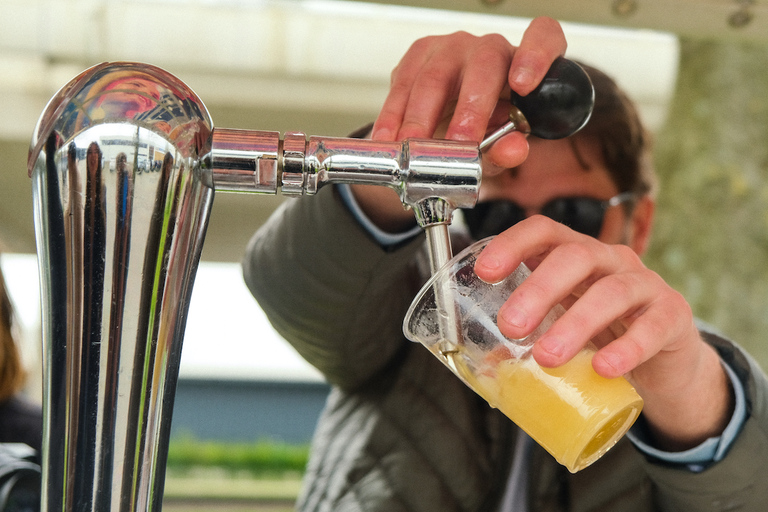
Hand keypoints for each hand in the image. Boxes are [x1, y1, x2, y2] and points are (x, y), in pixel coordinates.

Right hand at [372, 17, 565, 150]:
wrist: (449, 124)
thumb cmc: (485, 130)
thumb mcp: (500, 147)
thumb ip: (508, 150)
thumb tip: (512, 150)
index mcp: (524, 65)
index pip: (543, 38)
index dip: (536, 57)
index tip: (523, 84)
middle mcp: (490, 48)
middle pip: (484, 64)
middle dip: (469, 108)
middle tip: (459, 143)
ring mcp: (452, 48)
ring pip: (436, 74)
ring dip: (421, 117)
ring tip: (412, 148)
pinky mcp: (419, 55)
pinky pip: (403, 81)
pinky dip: (393, 115)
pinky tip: (388, 139)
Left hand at [474, 216, 733, 450]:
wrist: (665, 361)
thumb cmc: (603, 335)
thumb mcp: (561, 328)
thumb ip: (529, 338)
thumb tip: (486, 363)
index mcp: (576, 256)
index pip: (544, 231)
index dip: (513, 244)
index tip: (485, 271)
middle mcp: (610, 260)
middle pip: (575, 258)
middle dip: (538, 290)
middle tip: (510, 326)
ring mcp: (645, 285)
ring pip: (611, 292)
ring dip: (576, 324)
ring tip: (547, 357)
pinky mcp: (674, 315)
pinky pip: (652, 327)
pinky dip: (626, 347)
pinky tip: (603, 367)